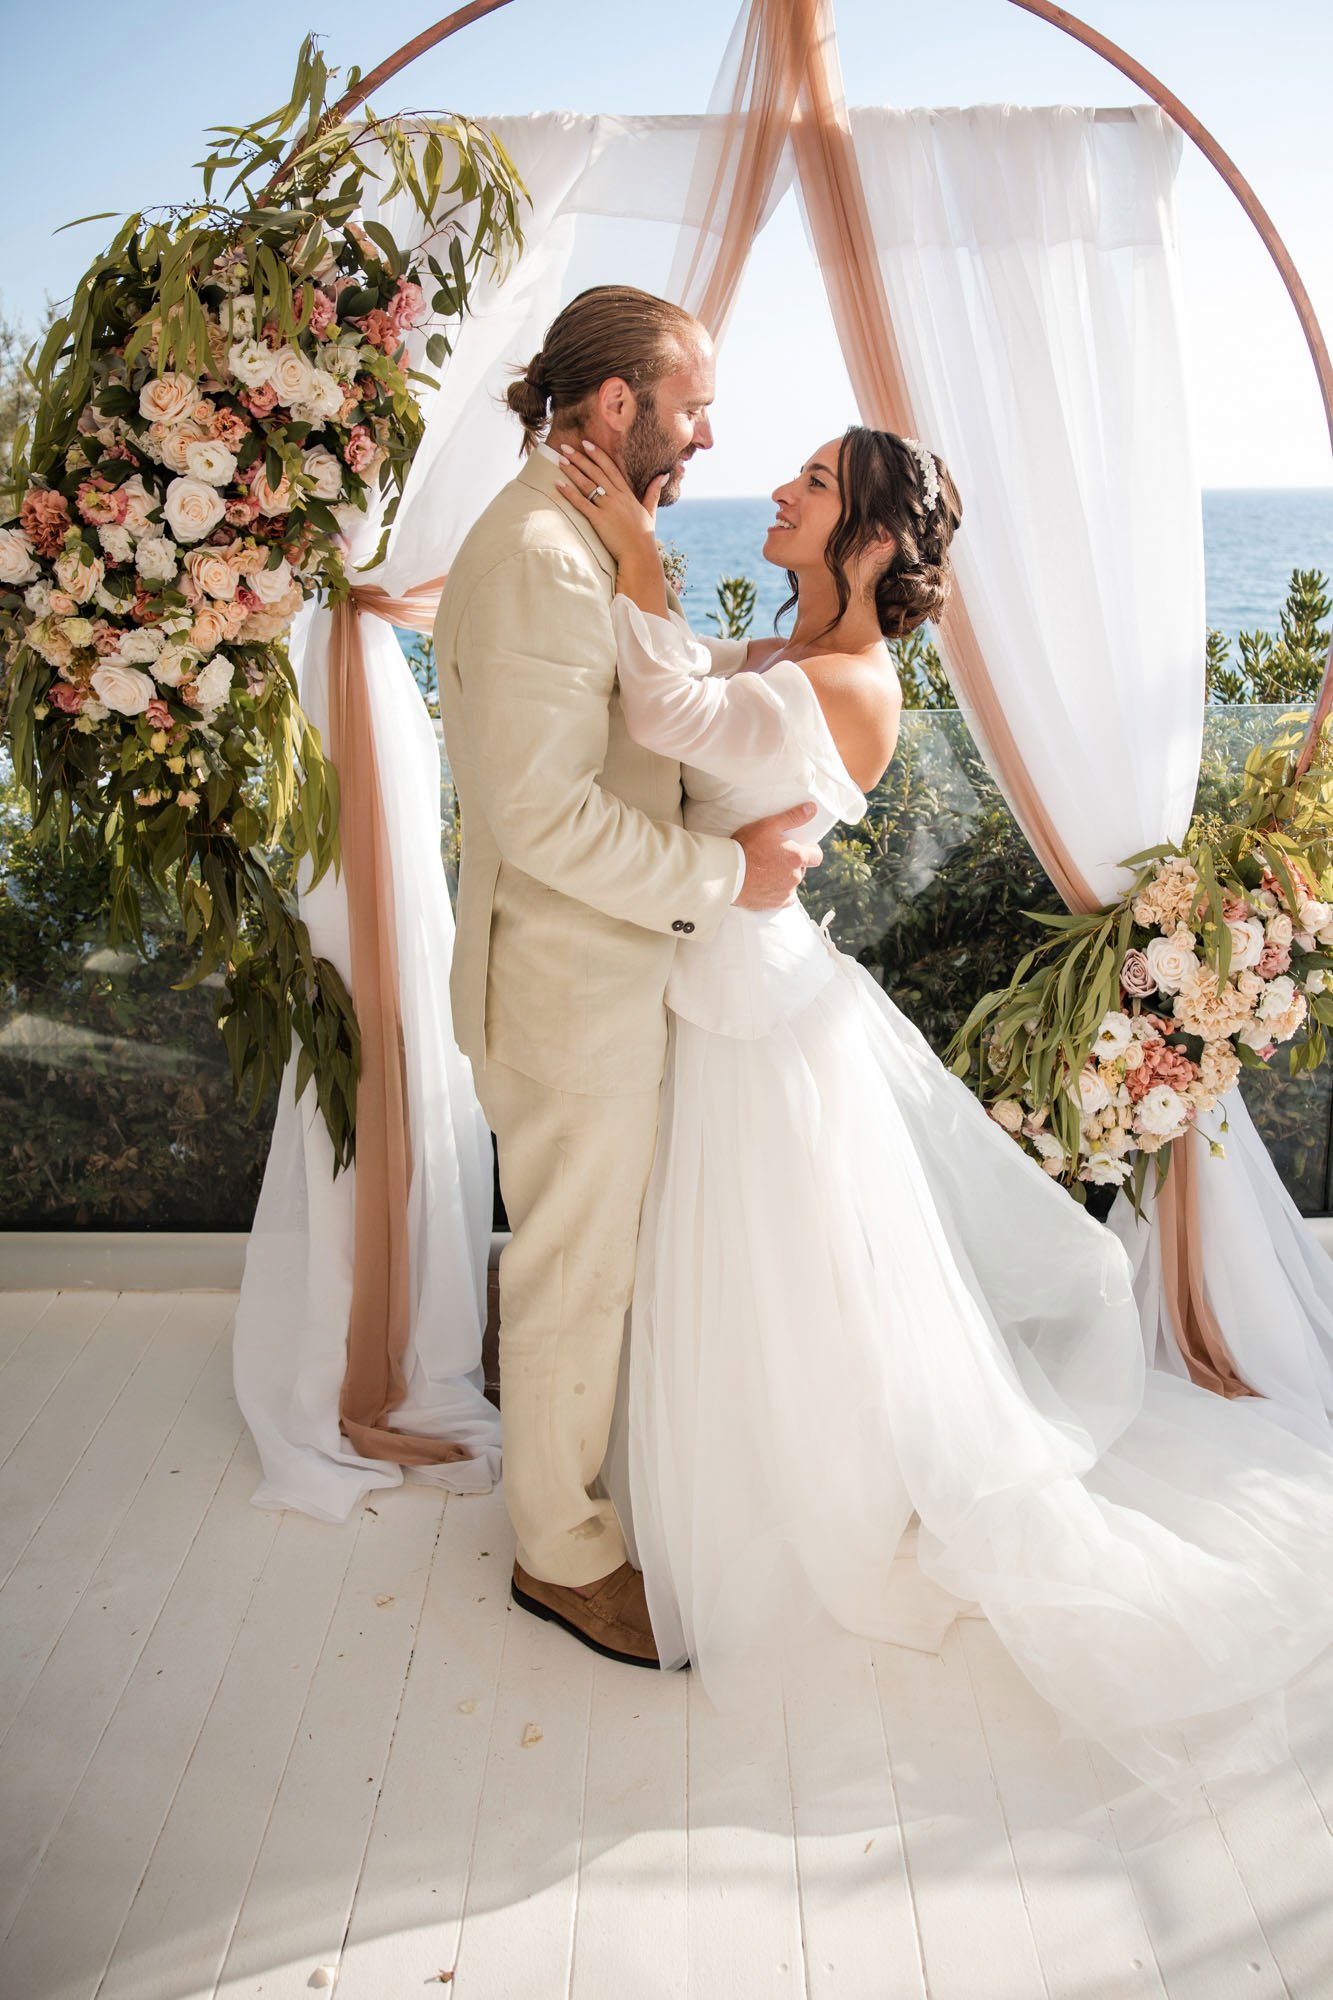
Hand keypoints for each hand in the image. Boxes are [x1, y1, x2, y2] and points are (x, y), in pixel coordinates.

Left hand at [555, 440, 662, 565]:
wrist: (639, 554)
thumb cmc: (644, 536)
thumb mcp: (650, 511)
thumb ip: (654, 491)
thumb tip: (664, 475)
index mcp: (627, 494)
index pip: (611, 468)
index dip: (598, 455)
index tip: (586, 443)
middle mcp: (617, 497)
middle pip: (596, 472)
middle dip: (580, 458)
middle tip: (565, 446)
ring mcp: (608, 508)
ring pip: (588, 484)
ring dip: (573, 470)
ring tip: (560, 460)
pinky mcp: (599, 520)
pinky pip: (581, 503)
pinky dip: (569, 493)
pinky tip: (558, 484)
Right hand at [733, 801, 822, 910]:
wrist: (726, 873)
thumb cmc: (746, 846)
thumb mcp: (769, 825)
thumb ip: (793, 817)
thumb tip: (812, 809)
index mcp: (797, 857)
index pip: (817, 856)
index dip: (810, 851)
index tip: (798, 847)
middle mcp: (795, 877)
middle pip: (802, 869)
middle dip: (793, 863)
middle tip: (774, 856)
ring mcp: (786, 892)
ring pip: (791, 884)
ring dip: (784, 877)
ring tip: (766, 870)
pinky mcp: (775, 904)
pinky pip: (783, 898)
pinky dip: (777, 892)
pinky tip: (765, 884)